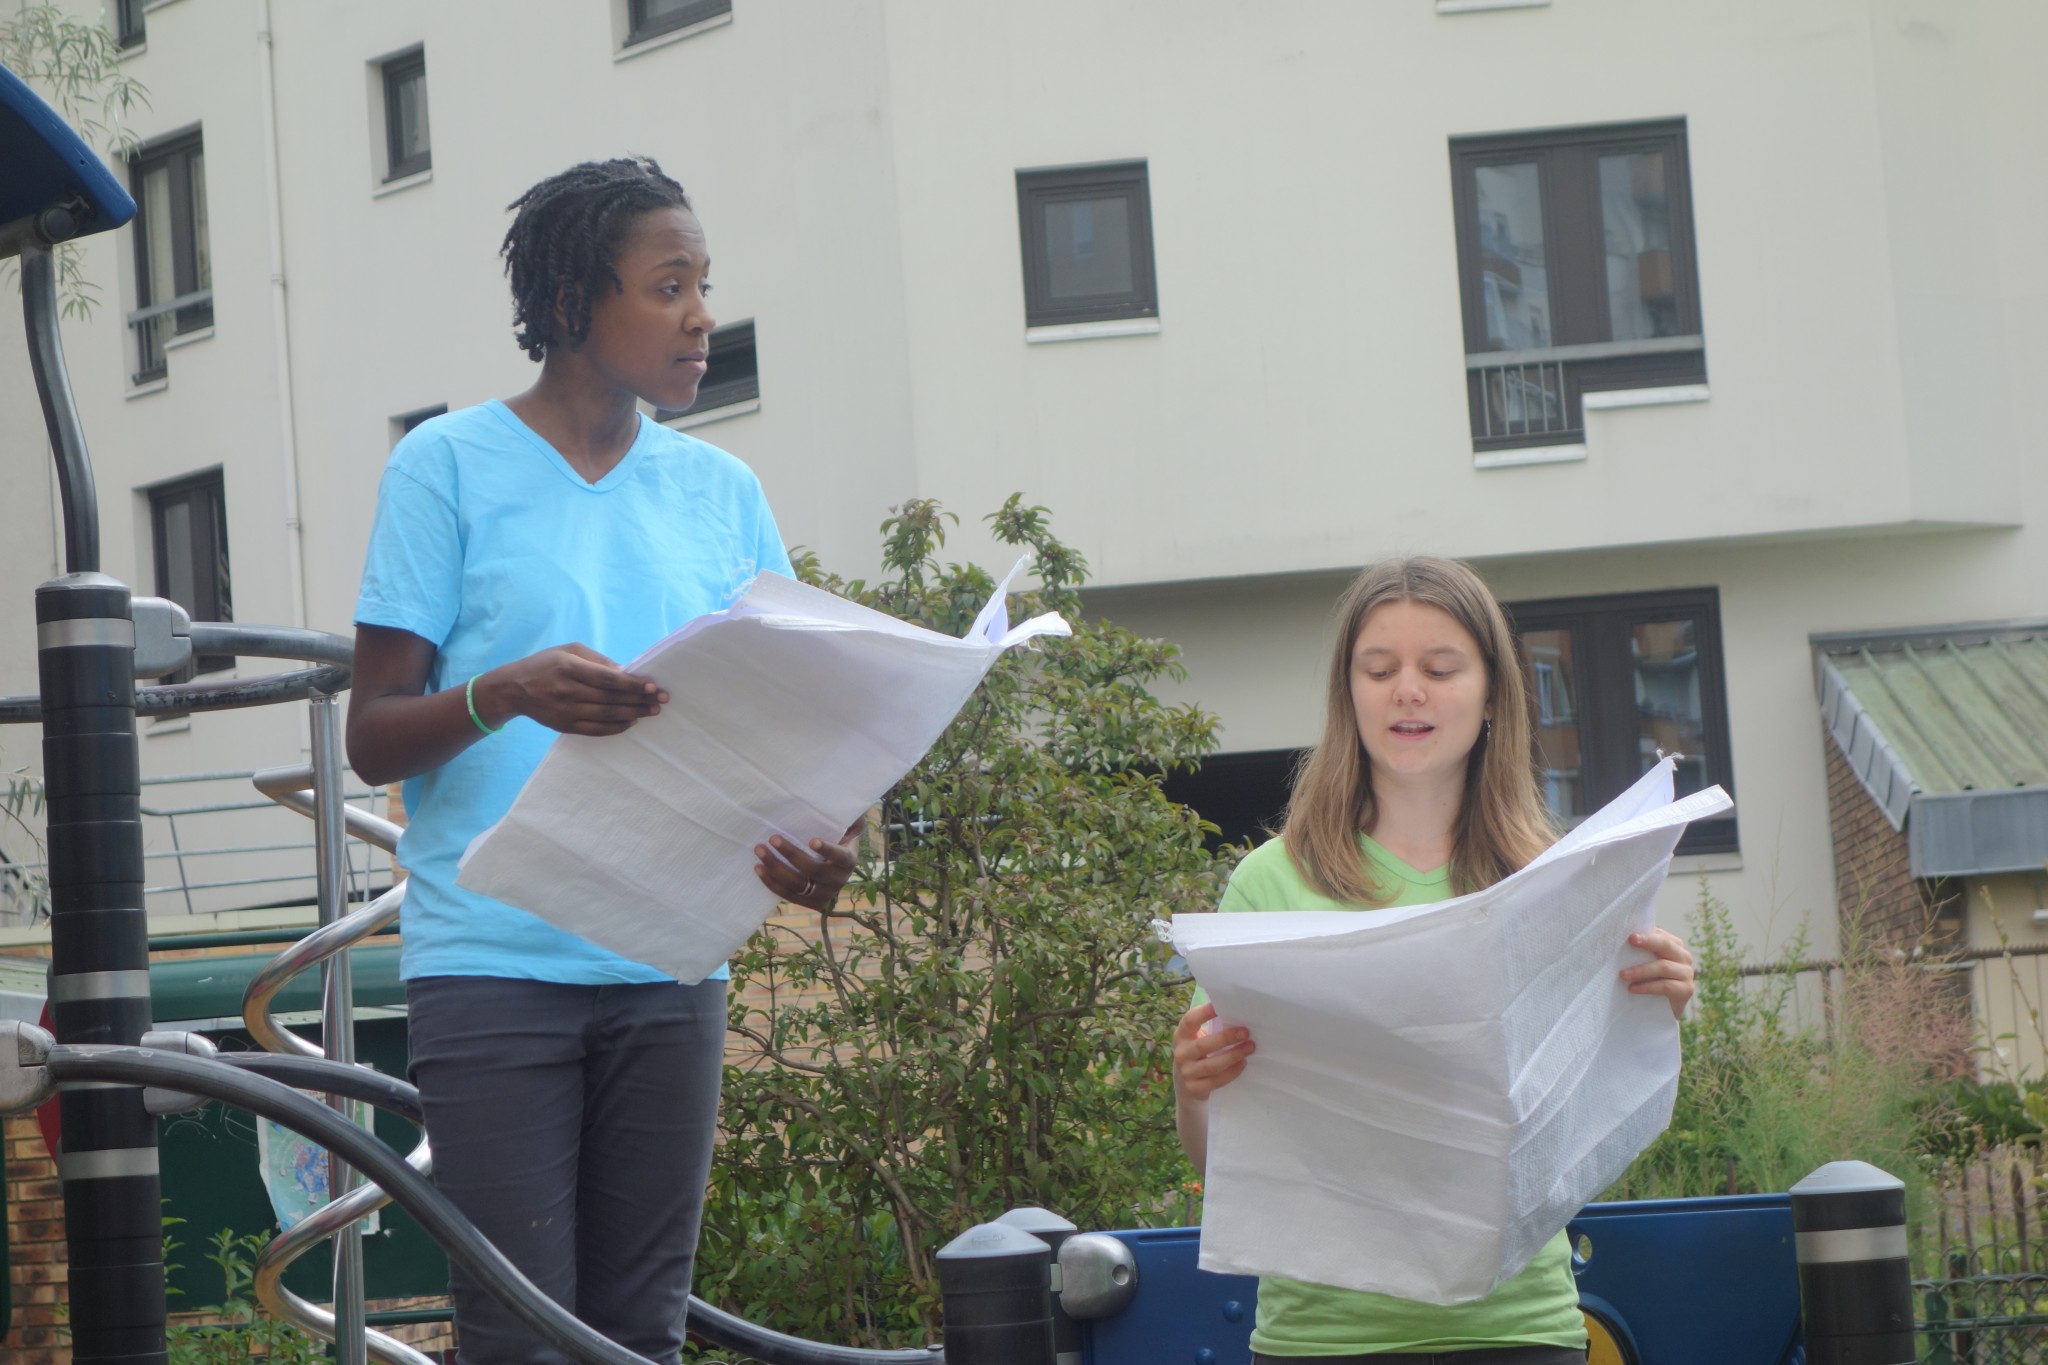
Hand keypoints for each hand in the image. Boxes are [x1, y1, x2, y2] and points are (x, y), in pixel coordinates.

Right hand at [485, 644, 665, 735]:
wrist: (513, 688)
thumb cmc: (547, 664)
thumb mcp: (569, 651)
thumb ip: (598, 660)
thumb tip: (626, 672)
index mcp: (568, 667)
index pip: (607, 679)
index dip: (632, 684)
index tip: (653, 686)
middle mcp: (566, 691)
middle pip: (610, 699)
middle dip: (639, 700)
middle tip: (661, 700)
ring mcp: (565, 711)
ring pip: (606, 716)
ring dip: (633, 714)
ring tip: (652, 711)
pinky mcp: (564, 726)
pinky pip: (595, 730)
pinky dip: (615, 728)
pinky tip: (631, 721)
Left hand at [755, 818, 863, 910]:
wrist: (836, 867)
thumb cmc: (838, 838)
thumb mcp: (848, 825)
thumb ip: (850, 815)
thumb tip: (848, 803)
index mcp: (848, 860)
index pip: (839, 856)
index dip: (827, 850)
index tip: (812, 840)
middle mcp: (838, 880)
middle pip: (813, 869)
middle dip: (790, 854)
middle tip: (773, 838)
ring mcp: (824, 895)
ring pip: (797, 885)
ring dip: (775, 868)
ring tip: (760, 850)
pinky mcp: (811, 903)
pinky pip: (788, 895)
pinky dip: (771, 882)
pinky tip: (759, 868)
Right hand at [1172, 1002, 1254, 1101]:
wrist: (1186, 1084)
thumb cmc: (1199, 1053)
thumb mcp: (1198, 1038)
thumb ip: (1212, 1027)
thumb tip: (1238, 1011)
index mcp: (1181, 1035)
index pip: (1190, 1021)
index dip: (1204, 1012)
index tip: (1221, 1005)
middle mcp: (1181, 1053)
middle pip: (1202, 1045)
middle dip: (1226, 1038)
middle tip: (1246, 1032)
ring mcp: (1186, 1072)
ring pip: (1211, 1065)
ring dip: (1233, 1056)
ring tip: (1250, 1047)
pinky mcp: (1194, 1088)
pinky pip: (1216, 1081)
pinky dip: (1231, 1073)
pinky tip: (1243, 1063)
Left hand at [1621, 926, 1694, 1019]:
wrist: (1661, 1010)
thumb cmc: (1649, 981)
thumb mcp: (1645, 964)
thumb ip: (1639, 952)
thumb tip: (1616, 940)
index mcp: (1673, 945)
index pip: (1660, 934)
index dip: (1645, 933)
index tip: (1629, 933)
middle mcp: (1683, 956)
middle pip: (1665, 945)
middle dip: (1647, 942)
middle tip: (1630, 940)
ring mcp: (1687, 973)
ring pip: (1663, 966)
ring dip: (1641, 970)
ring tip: (1623, 975)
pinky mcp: (1686, 989)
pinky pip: (1666, 986)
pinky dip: (1647, 987)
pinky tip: (1632, 989)